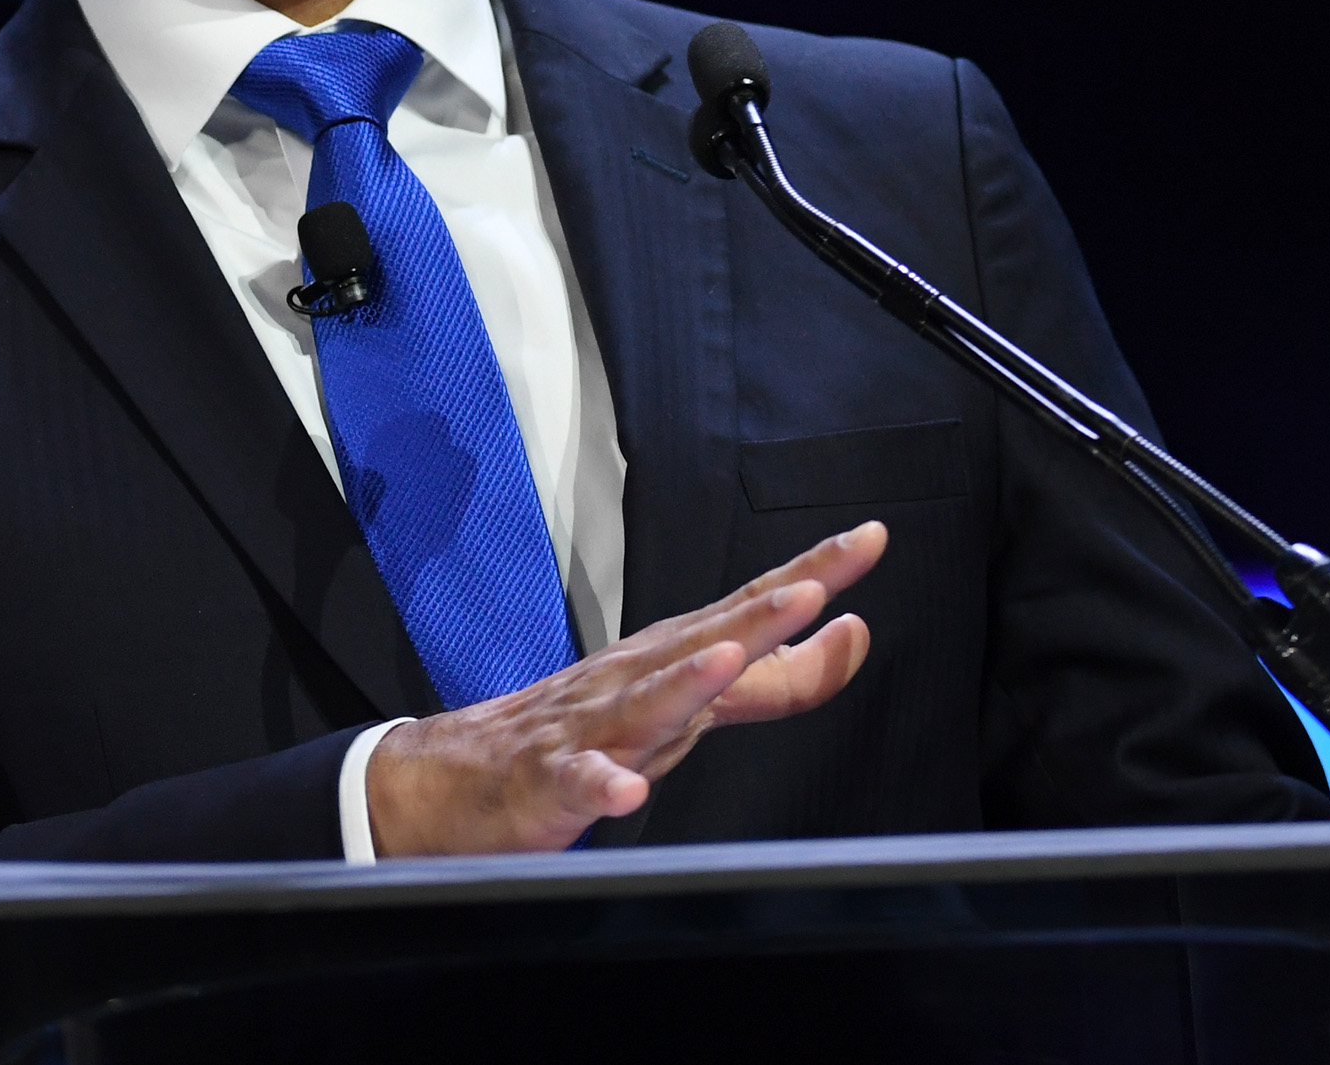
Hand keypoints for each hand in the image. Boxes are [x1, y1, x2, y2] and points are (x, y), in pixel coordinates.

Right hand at [367, 522, 885, 855]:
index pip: (755, 609)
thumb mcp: (694, 700)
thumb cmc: (587, 729)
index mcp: (675, 656)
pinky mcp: (550, 782)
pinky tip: (624, 791)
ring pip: (646, 703)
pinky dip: (601, 785)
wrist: (460, 776)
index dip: (815, 578)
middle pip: (708, 639)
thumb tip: (852, 636)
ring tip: (728, 661)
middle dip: (762, 614)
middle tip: (816, 587)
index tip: (870, 539)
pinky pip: (577, 783)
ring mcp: (591, 728)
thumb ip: (777, 678)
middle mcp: (637, 678)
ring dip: (688, 682)